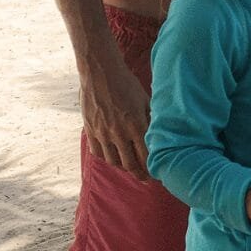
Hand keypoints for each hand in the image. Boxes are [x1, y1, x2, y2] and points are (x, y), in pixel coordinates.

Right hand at [80, 60, 152, 179]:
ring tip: (130, 168)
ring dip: (123, 167)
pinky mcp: (90, 130)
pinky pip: (98, 152)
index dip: (153, 168)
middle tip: (146, 179)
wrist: (100, 72)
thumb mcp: (145, 99)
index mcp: (136, 124)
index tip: (158, 173)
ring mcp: (103, 133)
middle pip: (130, 164)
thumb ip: (151, 118)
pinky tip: (113, 156)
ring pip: (113, 161)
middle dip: (140, 174)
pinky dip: (106, 157)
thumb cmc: (126, 83)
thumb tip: (160, 134)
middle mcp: (119, 132)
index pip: (147, 156)